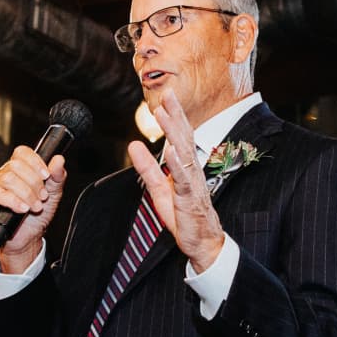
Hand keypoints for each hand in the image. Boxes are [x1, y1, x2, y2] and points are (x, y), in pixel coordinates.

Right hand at [0, 146, 67, 271]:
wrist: (29, 237)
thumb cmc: (37, 216)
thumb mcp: (53, 195)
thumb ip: (57, 177)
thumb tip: (59, 160)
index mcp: (19, 170)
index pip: (22, 153)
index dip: (35, 162)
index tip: (46, 176)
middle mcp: (4, 175)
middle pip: (16, 166)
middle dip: (34, 183)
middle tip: (42, 197)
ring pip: (8, 179)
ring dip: (27, 194)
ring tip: (35, 207)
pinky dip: (14, 201)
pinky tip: (23, 209)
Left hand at [127, 88, 224, 272]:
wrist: (202, 243)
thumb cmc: (184, 217)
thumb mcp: (159, 190)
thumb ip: (147, 168)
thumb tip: (133, 145)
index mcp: (185, 168)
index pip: (180, 137)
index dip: (173, 116)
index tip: (166, 96)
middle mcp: (192, 171)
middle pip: (184, 138)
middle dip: (175, 115)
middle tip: (167, 94)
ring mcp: (193, 184)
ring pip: (184, 153)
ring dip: (174, 132)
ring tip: (164, 114)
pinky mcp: (190, 199)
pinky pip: (184, 179)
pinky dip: (178, 164)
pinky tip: (172, 150)